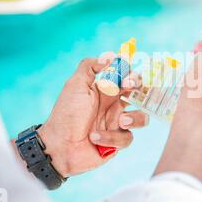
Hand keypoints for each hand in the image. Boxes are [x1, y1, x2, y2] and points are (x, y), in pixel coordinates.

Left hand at [37, 56, 148, 176]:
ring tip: (121, 121)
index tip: (128, 77)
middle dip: (141, 91)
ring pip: (141, 118)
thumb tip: (110, 55)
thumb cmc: (66, 114)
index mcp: (105, 91)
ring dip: (135, 118)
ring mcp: (117, 124)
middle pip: (140, 95)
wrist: (59, 146)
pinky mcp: (117, 142)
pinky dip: (111, 137)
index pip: (127, 78)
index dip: (132, 75)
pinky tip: (95, 137)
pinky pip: (127, 138)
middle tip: (129, 90)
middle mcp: (114, 106)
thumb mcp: (75, 85)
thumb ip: (90, 66)